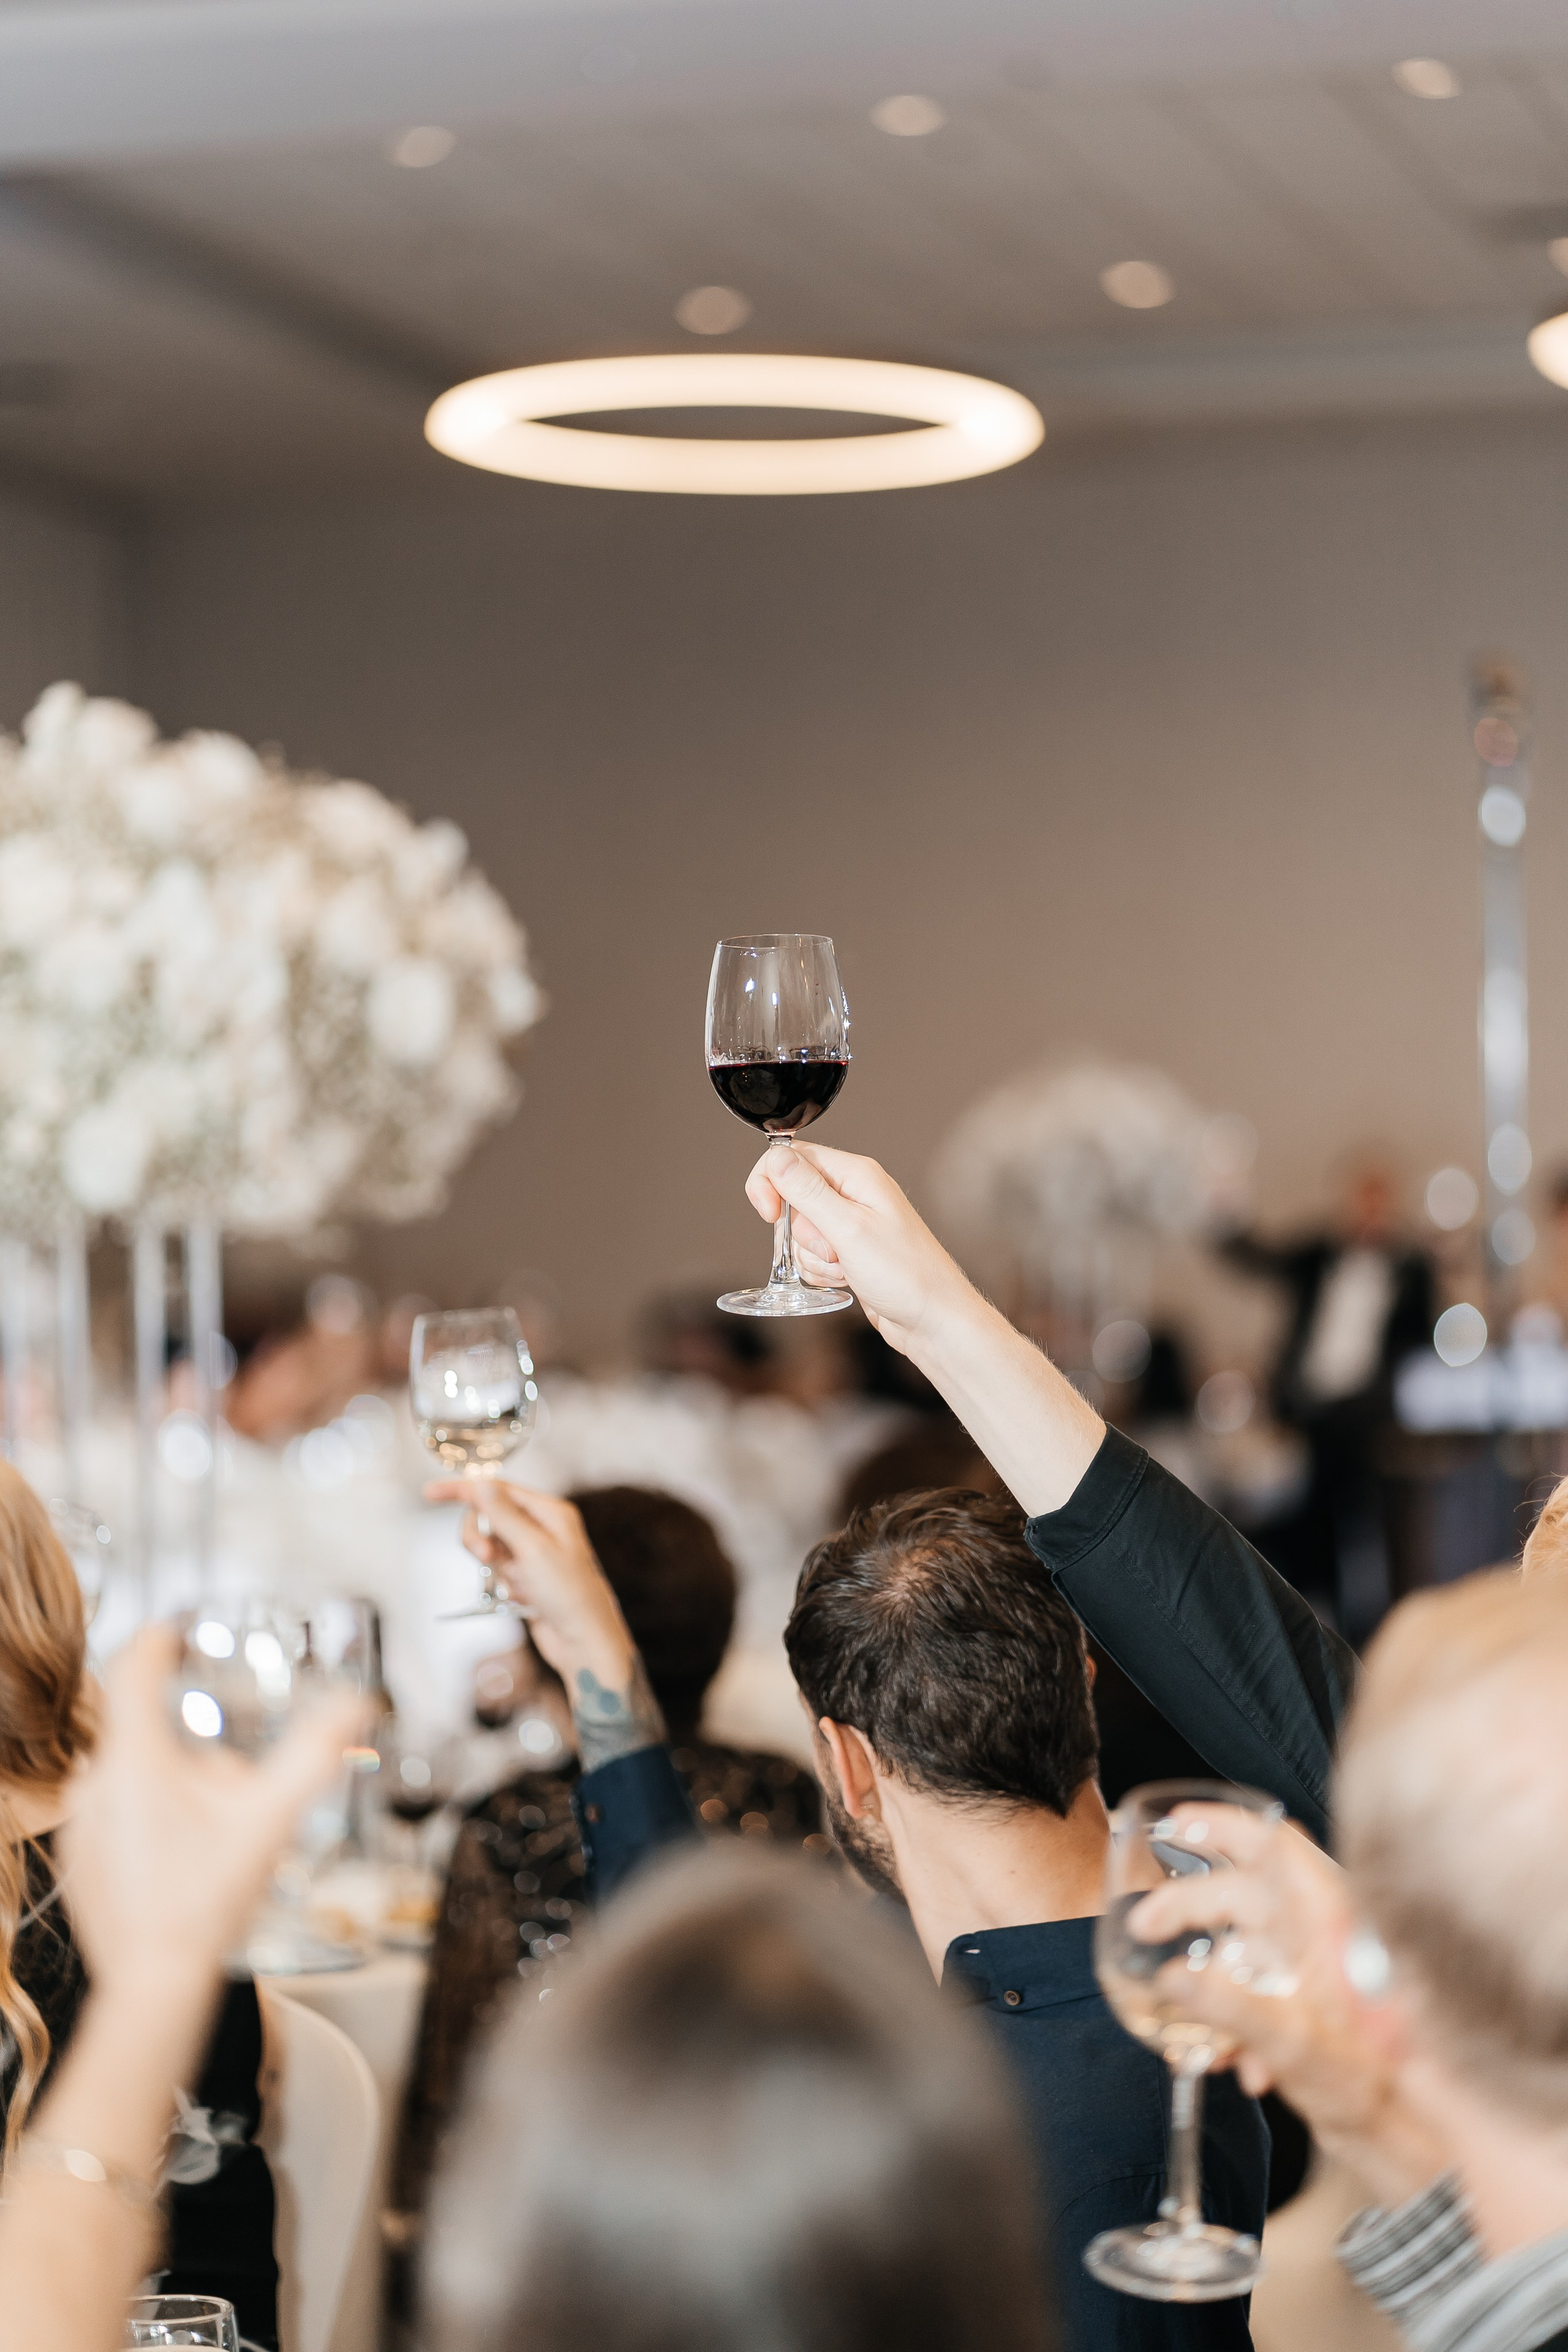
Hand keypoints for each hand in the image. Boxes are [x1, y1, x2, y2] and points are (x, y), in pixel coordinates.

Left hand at [61, 1627, 363, 2001]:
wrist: (154, 1983)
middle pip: (147, 1735)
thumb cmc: (205, 1903)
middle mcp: (95, 1782)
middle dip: (191, 1754)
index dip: (155, 1640)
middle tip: (231, 1797)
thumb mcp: (270, 1820)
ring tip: (209, 1842)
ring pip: (131, 1779)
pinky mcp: (76, 1858)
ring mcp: (79, 1823)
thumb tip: (358, 1704)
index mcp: (136, 1759)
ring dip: (169, 1792)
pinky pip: (113, 1818)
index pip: (132, 1668)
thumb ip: (313, 1755)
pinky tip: (178, 1865)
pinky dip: (145, 1826)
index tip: (173, 1630)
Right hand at [425, 1480, 636, 1688]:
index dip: (463, 1490)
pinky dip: (501, 1581)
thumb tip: (480, 1484)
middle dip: (479, 1535)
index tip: (429, 1494)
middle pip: (489, 1516)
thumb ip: (504, 1515)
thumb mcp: (533, 1549)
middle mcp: (543, 1527)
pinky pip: (499, 1568)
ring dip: (491, 1562)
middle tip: (485, 1557)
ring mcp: (534, 1553)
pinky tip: (520, 1597)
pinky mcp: (527, 1577)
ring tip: (510, 1583)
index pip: (497, 1490)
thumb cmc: (569, 1594)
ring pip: (491, 1544)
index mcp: (550, 1512)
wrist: (584, 1642)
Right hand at [746, 1144, 1101, 1512]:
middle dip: (801, 1231)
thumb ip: (807, 1191)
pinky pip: (814, 1256)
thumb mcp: (848, 1229)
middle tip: (833, 1248)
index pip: (791, 1157)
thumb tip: (775, 1155)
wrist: (934, 1321)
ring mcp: (853, 1223)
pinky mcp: (851, 1251)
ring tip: (847, 1267)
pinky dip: (822, 1271)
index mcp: (856, 1174)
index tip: (769, 1215)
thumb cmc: (905, 1275)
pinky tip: (848, 1279)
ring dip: (813, 1257)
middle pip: (792, 1198)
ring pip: (800, 1232)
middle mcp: (853, 1193)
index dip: (771, 1183)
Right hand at [1128, 1812, 1444, 2201]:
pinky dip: (1236, 2016)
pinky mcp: (1314, 2005)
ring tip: (1186, 2023)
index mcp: (1327, 1921)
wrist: (1412, 2141)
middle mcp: (1322, 1934)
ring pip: (1247, 1946)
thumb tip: (1170, 1977)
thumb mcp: (1295, 2045)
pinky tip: (1231, 2062)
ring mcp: (1319, 1969)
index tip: (1174, 1826)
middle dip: (1187, 1907)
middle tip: (1144, 1927)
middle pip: (1245, 1892)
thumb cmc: (1377, 2088)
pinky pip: (1260, 1989)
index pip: (1273, 1843)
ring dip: (1209, 1977)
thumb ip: (1230, 2008)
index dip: (1222, 1823)